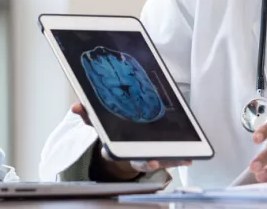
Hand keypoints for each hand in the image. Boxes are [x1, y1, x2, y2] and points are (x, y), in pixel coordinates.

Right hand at [71, 104, 191, 179]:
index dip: (124, 156)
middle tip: (154, 161)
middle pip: (140, 160)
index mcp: (117, 149)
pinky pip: (171, 159)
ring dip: (170, 160)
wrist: (122, 144)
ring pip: (159, 161)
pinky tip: (190, 156)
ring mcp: (147, 156)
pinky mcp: (160, 156)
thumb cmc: (112, 131)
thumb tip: (76, 106)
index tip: (135, 157)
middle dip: (149, 161)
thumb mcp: (100, 123)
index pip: (118, 153)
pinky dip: (181, 158)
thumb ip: (89, 115)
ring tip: (182, 158)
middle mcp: (132, 155)